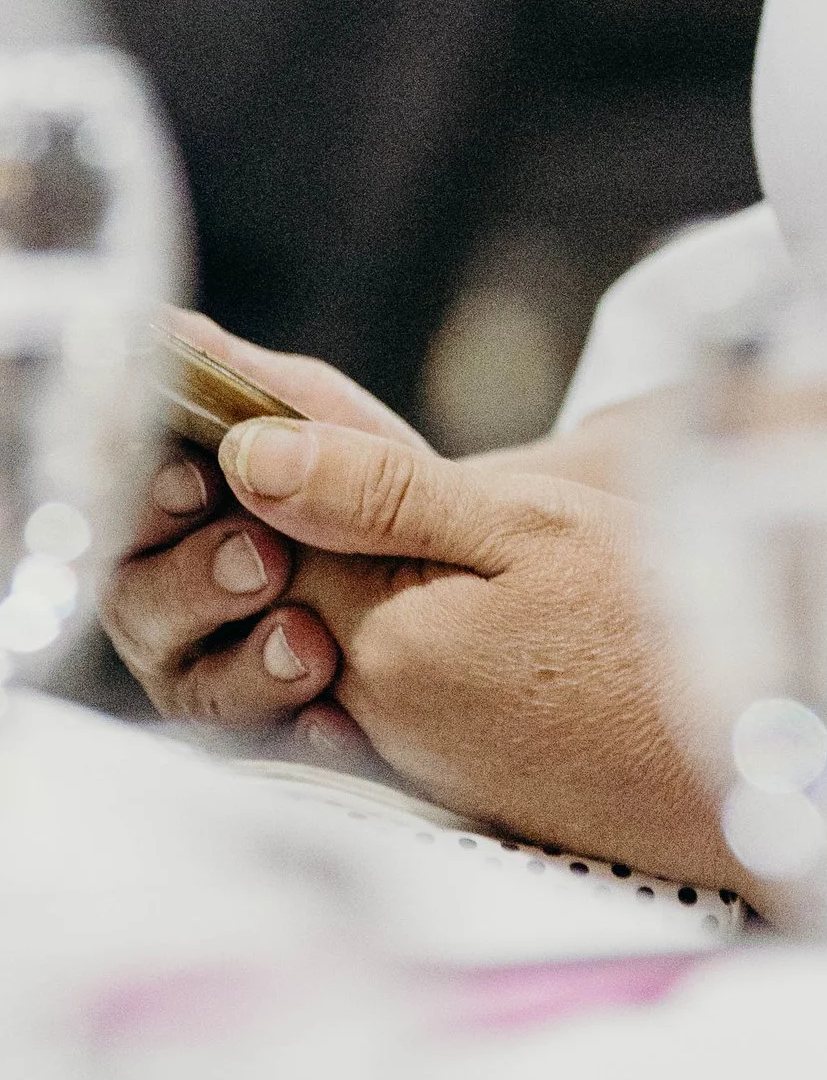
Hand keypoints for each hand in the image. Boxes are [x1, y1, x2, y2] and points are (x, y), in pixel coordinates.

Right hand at [101, 317, 424, 742]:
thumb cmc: (356, 464)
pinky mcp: (284, 730)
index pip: (120, 512)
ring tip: (310, 644)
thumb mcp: (309, 410)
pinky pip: (282, 750)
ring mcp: (219, 671)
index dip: (147, 499)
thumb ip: (237, 381)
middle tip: (260, 561)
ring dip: (249, 667)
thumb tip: (157, 329)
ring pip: (197, 688)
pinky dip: (312, 738)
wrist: (453, 542)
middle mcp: (170, 602)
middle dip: (194, 583)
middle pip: (141, 607)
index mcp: (164, 516)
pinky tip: (342, 722)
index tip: (198, 480)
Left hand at [217, 414, 729, 884]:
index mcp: (383, 640)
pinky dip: (453, 651)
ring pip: (374, 645)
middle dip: (358, 540)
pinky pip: (422, 698)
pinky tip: (533, 630)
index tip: (367, 442)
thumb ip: (381, 493)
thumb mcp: (529, 524)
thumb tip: (249, 454)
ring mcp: (426, 762)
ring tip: (521, 571)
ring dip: (416, 595)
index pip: (283, 536)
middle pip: (322, 599)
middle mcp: (380, 717)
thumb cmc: (662, 628)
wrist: (764, 770)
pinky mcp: (472, 787)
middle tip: (466, 510)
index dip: (311, 473)